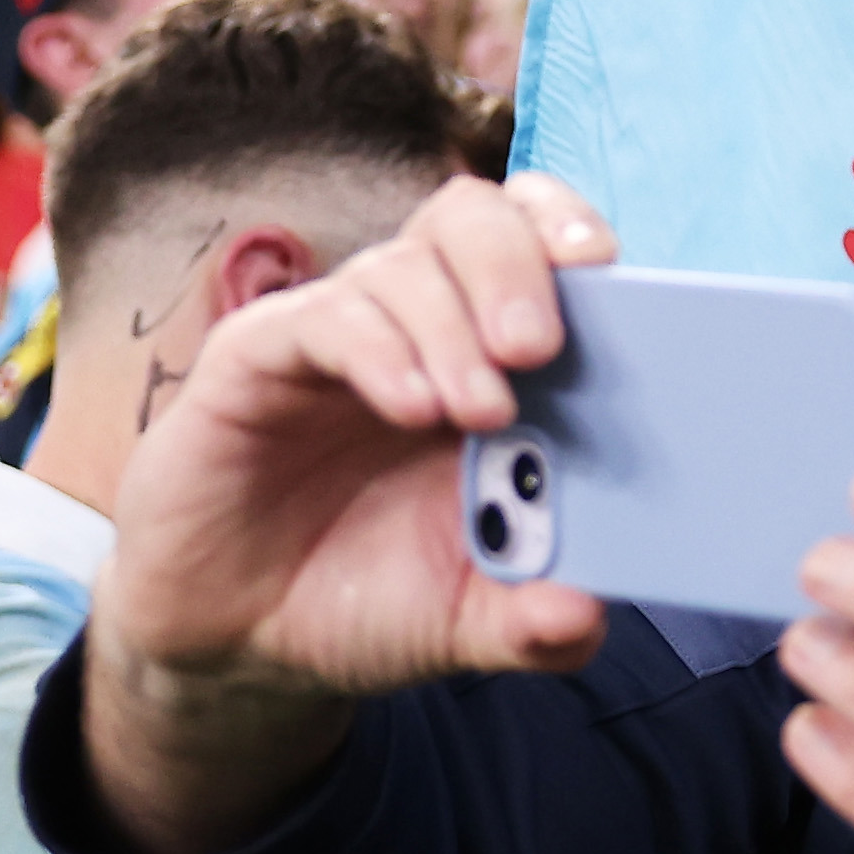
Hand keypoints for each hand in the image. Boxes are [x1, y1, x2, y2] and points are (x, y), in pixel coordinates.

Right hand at [83, 174, 621, 853]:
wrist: (235, 634)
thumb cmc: (364, 595)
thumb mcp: (466, 621)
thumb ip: (532, 624)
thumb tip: (585, 617)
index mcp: (492, 362)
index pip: (542, 244)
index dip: (575, 237)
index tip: (618, 282)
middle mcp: (421, 327)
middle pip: (476, 219)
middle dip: (519, 264)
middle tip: (541, 349)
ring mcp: (341, 334)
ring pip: (406, 264)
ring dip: (454, 330)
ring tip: (481, 413)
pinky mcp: (260, 356)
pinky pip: (324, 318)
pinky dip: (380, 352)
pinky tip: (410, 406)